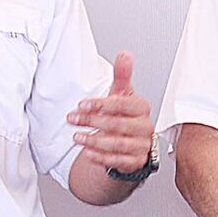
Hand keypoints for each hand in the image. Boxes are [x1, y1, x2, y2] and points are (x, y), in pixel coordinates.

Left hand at [67, 52, 154, 175]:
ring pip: (117, 144)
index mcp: (141, 108)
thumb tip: (125, 54)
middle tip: (73, 119)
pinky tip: (88, 152)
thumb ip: (122, 76)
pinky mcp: (135, 162)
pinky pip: (118, 161)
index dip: (101, 104)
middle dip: (92, 121)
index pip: (123, 104)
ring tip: (77, 137)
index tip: (82, 104)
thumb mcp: (121, 95)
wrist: (129, 144)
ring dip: (94, 140)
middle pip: (117, 124)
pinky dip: (100, 157)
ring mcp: (141, 146)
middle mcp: (144, 127)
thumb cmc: (124, 117)